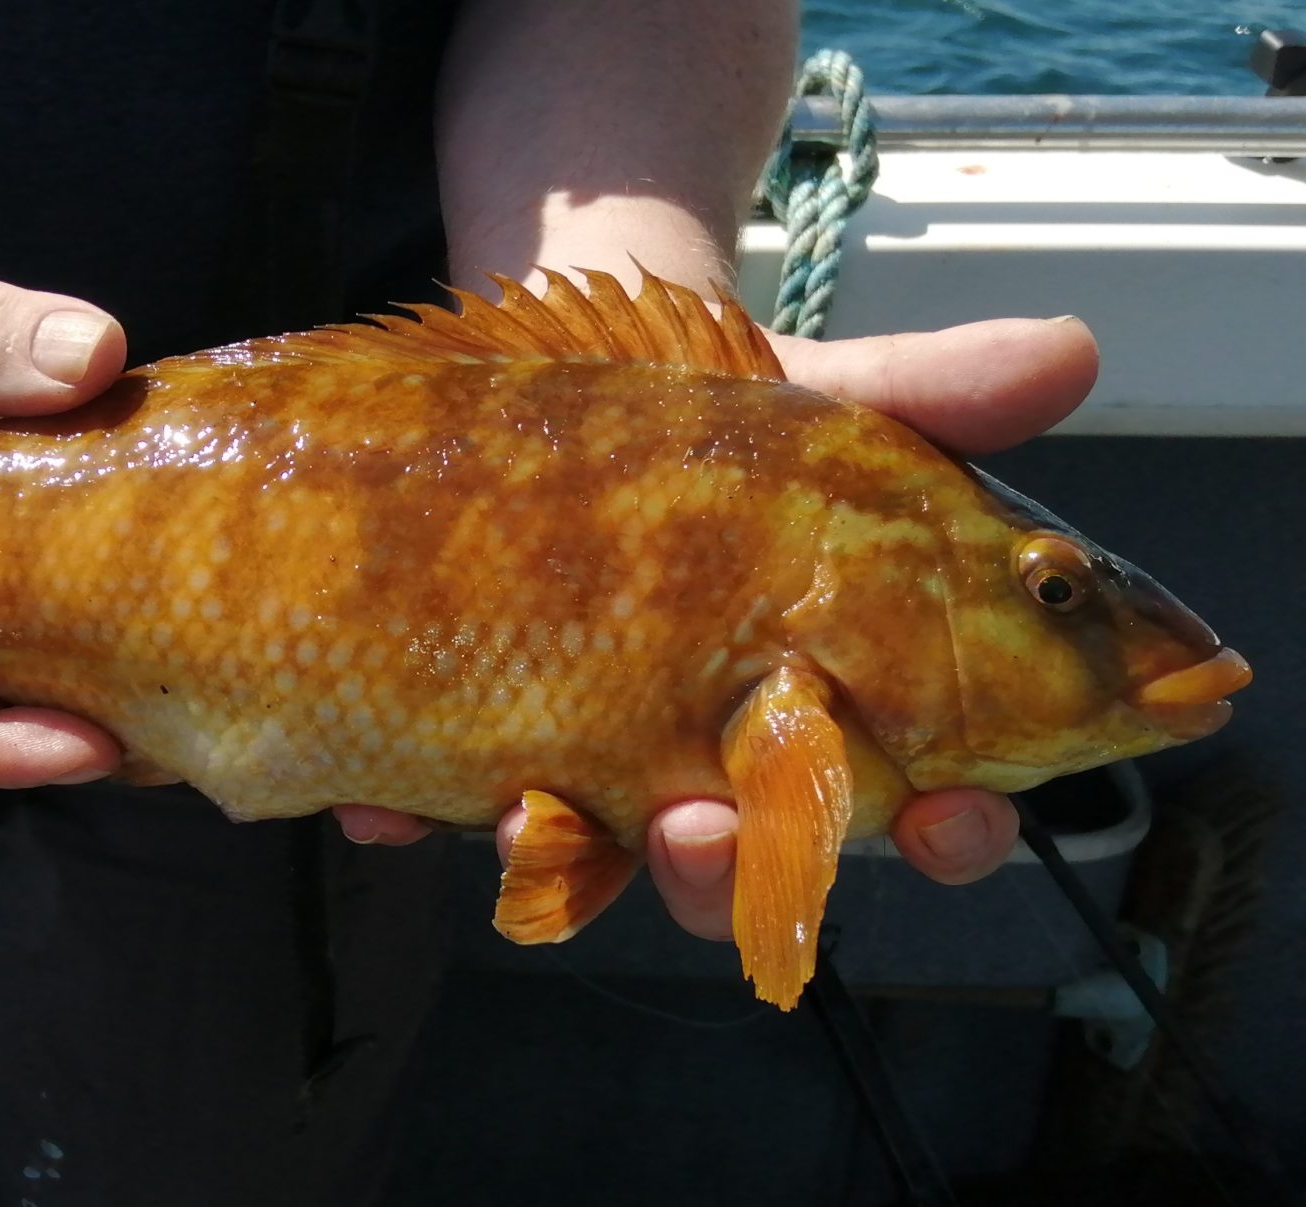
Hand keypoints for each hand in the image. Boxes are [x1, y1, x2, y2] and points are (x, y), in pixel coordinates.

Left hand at [340, 313, 1098, 938]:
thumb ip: (933, 395)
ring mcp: (589, 760)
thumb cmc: (719, 420)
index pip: (919, 809)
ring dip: (569, 858)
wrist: (566, 379)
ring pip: (592, 858)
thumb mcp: (818, 399)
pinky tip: (378, 805)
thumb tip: (1067, 348)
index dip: (948, 834)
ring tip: (534, 817)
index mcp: (829, 709)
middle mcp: (713, 759)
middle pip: (740, 861)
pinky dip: (408, 814)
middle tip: (700, 825)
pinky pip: (441, 809)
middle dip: (722, 865)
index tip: (951, 820)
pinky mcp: (476, 744)